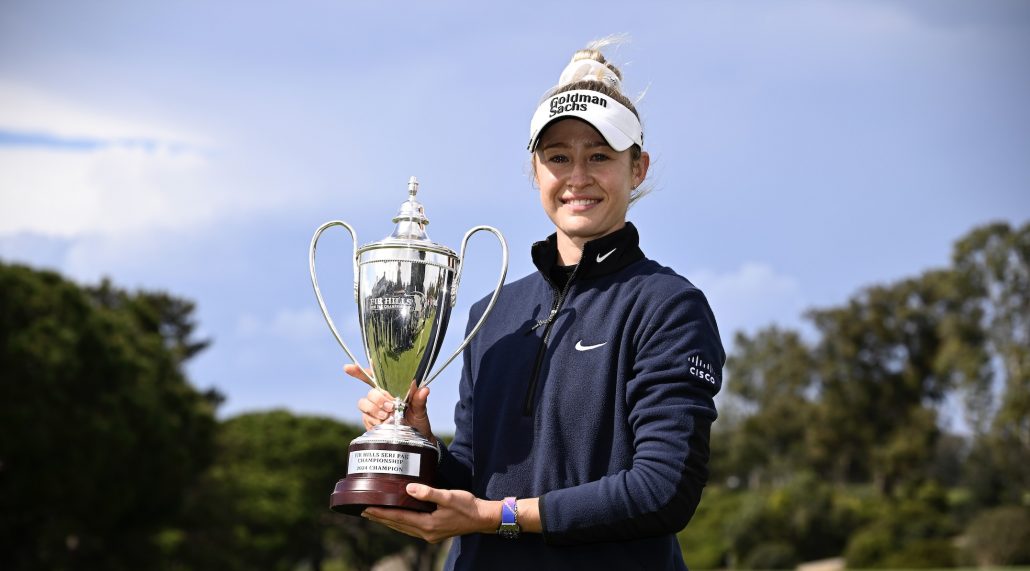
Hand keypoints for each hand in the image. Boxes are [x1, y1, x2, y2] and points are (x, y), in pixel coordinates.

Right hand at [346, 365, 432, 438]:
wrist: (416, 440)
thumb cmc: (418, 421)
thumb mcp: (421, 410)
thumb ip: (419, 399)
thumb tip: (424, 389)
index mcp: (391, 391)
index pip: (374, 378)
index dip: (360, 372)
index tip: (348, 368)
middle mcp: (380, 399)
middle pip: (370, 392)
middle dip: (378, 399)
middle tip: (391, 407)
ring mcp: (374, 411)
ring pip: (364, 404)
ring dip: (375, 410)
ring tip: (388, 417)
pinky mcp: (370, 422)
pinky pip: (365, 418)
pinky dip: (374, 421)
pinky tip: (384, 425)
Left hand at [362, 484, 496, 542]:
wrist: (482, 518)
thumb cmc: (468, 506)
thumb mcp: (449, 496)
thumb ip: (429, 493)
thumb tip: (409, 489)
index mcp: (428, 524)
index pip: (399, 518)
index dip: (382, 513)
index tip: (366, 508)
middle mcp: (426, 533)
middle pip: (398, 525)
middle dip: (381, 518)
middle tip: (364, 511)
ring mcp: (430, 535)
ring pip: (403, 528)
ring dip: (389, 521)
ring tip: (376, 515)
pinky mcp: (433, 532)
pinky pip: (411, 528)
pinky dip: (401, 523)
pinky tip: (397, 518)